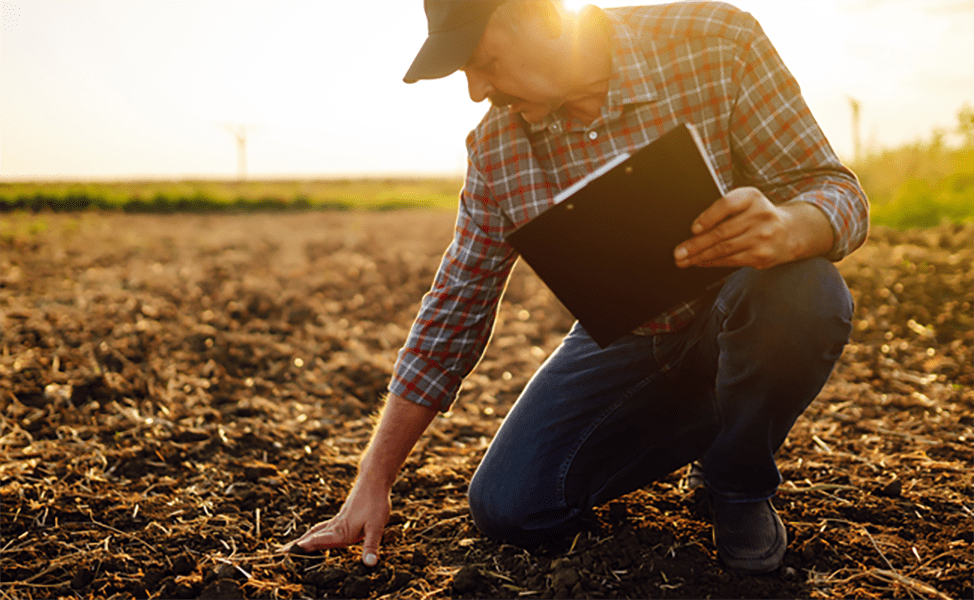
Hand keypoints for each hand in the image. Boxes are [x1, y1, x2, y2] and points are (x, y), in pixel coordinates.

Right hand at [281, 477, 390, 566]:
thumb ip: (371, 546)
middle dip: (297, 545)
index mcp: (341, 532)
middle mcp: (336, 527)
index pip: (318, 541)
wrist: (373, 480)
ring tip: (292, 546)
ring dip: (304, 539)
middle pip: (312, 536)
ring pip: (316, 531)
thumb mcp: (377, 527)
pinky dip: (314, 533)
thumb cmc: (376, 503)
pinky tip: (315, 535)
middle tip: (280, 552)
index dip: (303, 547)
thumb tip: (370, 564)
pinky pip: (323, 527)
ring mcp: (338, 520)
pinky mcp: (342, 516)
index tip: (286, 553)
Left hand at [673, 187, 830, 269]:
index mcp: (752, 197)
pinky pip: (731, 260)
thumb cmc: (759, 215)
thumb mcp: (747, 202)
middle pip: (721, 232)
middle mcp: (760, 215)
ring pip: (723, 249)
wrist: (791, 232)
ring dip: (699, 257)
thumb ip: (724, 210)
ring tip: (683, 261)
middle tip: (678, 252)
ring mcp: (762, 237)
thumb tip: (694, 230)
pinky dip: (712, 262)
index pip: (727, 205)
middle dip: (695, 244)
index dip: (708, 217)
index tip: (694, 228)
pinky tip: (700, 263)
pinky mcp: (761, 256)